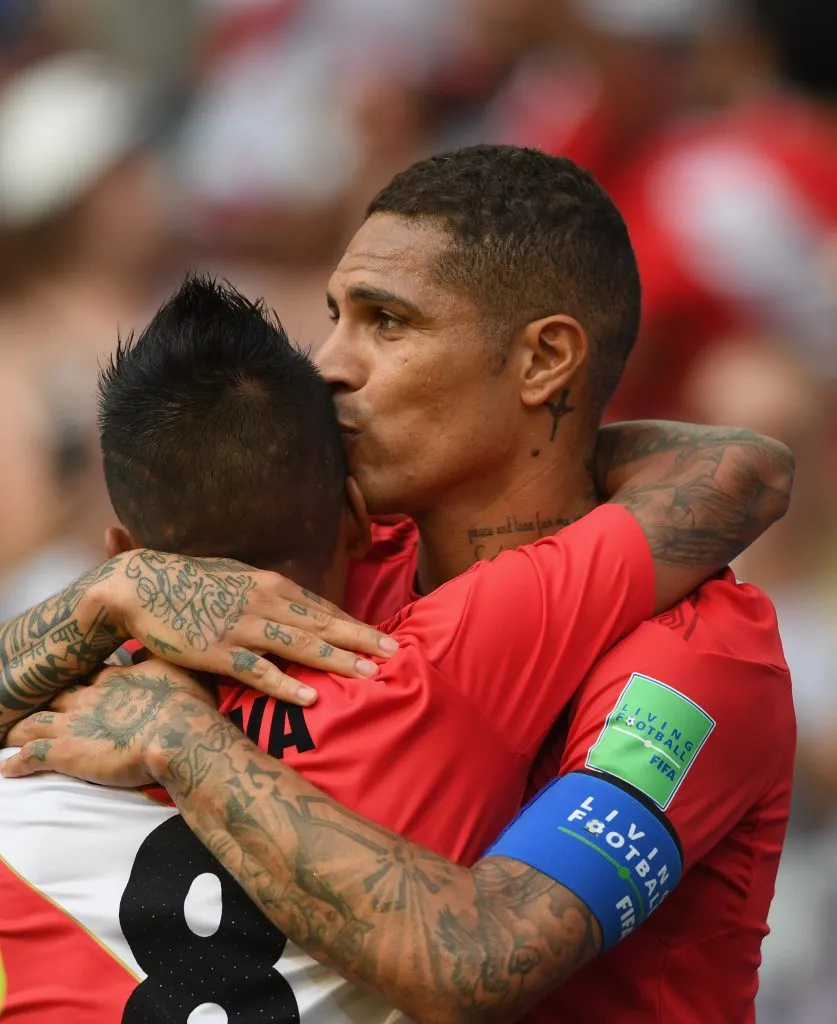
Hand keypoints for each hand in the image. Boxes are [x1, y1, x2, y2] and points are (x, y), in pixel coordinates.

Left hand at [2, 661, 214, 786]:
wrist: (178, 732)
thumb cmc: (186, 701)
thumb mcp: (178, 667)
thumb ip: (156, 659)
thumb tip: (141, 650)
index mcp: (112, 679)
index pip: (82, 674)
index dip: (72, 678)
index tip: (66, 679)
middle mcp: (87, 698)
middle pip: (51, 697)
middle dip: (39, 701)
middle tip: (29, 706)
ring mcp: (72, 725)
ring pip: (32, 723)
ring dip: (18, 729)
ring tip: (8, 736)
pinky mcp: (66, 752)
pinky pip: (31, 756)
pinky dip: (16, 763)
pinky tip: (7, 769)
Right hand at [93, 549, 397, 704]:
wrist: (140, 586)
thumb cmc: (190, 583)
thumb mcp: (237, 577)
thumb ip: (269, 593)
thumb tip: (297, 604)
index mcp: (271, 584)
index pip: (323, 608)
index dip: (356, 624)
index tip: (385, 637)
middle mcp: (265, 603)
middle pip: (323, 624)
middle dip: (362, 639)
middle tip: (395, 654)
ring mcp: (243, 627)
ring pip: (300, 645)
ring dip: (337, 659)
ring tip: (369, 673)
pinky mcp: (219, 651)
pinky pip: (259, 672)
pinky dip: (286, 685)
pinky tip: (311, 697)